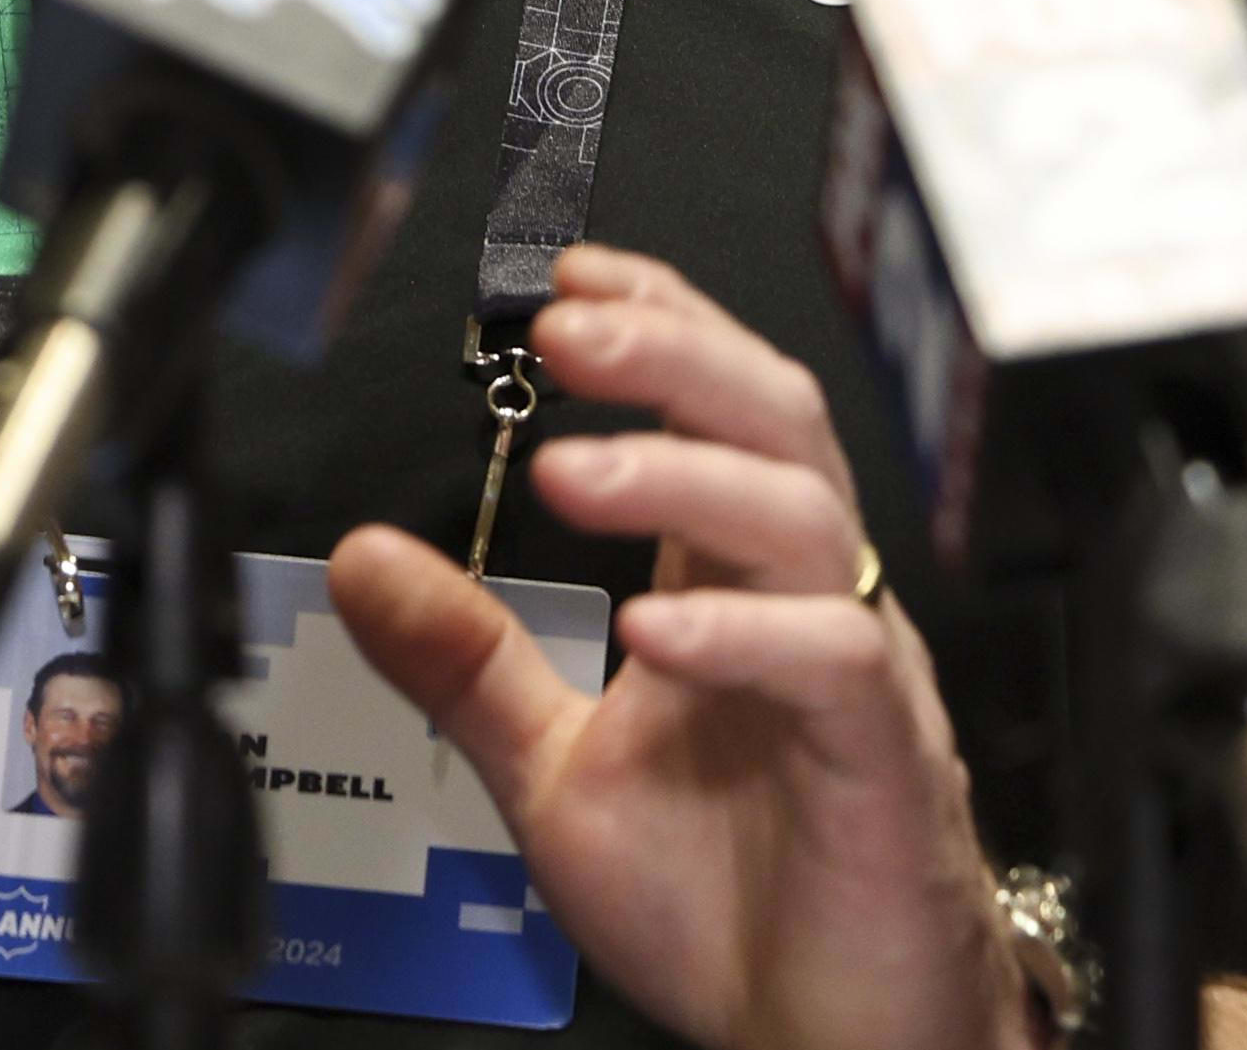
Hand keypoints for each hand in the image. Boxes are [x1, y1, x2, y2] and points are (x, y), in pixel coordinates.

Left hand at [330, 244, 1025, 1049]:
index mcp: (736, 585)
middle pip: (773, 420)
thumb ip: (469, 662)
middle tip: (567, 321)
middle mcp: (808, 604)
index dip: (654, 319)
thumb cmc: (728, 905)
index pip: (716, 406)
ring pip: (805, 517)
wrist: (834, 1040)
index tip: (561, 273)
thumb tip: (362, 555)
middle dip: (671, 350)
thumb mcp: (554, 770)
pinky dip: (743, 633)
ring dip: (681, 474)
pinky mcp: (885, 763)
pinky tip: (657, 630)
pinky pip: (837, 663)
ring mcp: (857, 675)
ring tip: (572, 470)